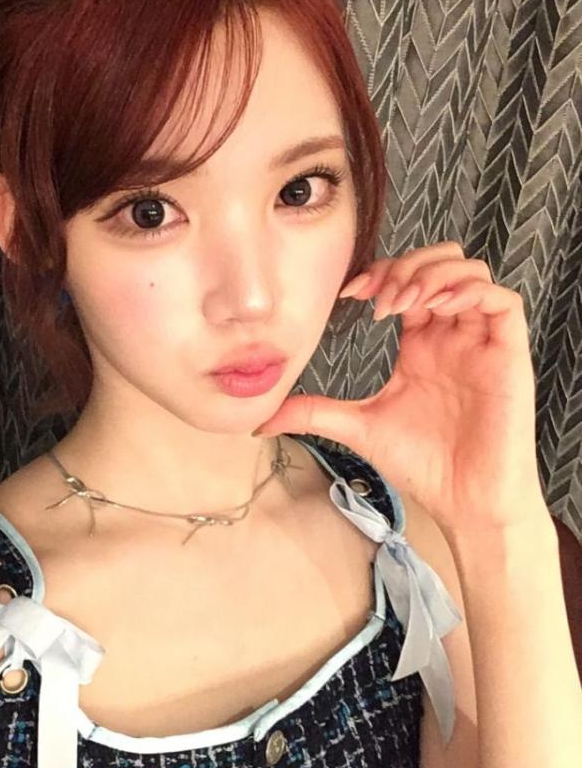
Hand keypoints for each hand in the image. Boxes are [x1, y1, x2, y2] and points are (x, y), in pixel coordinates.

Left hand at [254, 241, 546, 533]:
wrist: (464, 502)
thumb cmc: (423, 466)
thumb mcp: (358, 428)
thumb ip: (313, 413)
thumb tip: (259, 421)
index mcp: (421, 344)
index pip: (407, 283)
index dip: (381, 274)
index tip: (351, 293)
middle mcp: (452, 336)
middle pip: (441, 264)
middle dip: (406, 266)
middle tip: (378, 296)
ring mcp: (481, 343)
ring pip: (472, 273)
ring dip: (434, 274)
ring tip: (403, 303)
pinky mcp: (508, 355)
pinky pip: (503, 302)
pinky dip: (469, 291)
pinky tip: (436, 309)